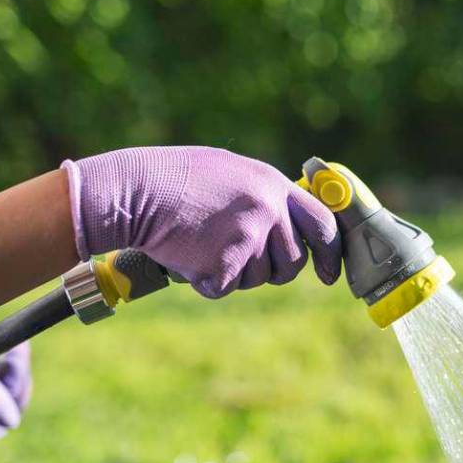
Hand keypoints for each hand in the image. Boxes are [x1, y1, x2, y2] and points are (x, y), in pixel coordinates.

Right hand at [64, 146, 341, 298]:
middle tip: (238, 260)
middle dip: (272, 271)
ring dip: (233, 274)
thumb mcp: (230, 172)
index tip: (329, 275)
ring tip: (202, 244)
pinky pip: (224, 289)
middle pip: (292, 263)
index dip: (329, 254)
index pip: (323, 225)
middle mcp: (268, 211)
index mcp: (273, 185)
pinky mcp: (225, 264)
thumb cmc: (174, 178)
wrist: (133, 190)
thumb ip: (263, 197)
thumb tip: (289, 226)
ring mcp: (248, 237)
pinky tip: (186, 255)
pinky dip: (204, 281)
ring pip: (257, 279)